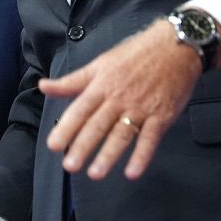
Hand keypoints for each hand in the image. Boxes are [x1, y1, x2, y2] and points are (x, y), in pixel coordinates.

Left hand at [39, 19, 200, 180]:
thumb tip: (43, 87)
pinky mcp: (162, 115)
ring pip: (122, 134)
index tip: (54, 145)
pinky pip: (150, 138)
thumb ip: (72, 81)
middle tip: (70, 166)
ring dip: (109, 155)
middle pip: (98, 124)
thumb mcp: (100, 63)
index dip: (67, 127)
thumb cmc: (136, 54)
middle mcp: (119, 97)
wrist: (176, 46)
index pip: (81, 109)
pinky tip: (132, 172)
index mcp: (102, 85)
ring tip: (95, 174)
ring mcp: (141, 108)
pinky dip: (142, 155)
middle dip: (83, 146)